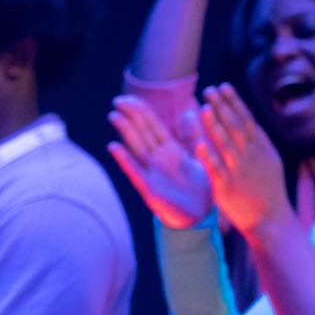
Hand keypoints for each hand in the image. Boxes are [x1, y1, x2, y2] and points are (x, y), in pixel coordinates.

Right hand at [108, 95, 212, 229]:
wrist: (199, 216)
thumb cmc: (198, 188)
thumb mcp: (199, 157)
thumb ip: (192, 135)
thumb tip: (189, 112)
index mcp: (171, 151)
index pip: (153, 125)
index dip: (142, 111)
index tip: (129, 99)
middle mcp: (159, 159)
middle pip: (143, 132)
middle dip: (131, 116)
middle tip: (118, 100)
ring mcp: (152, 172)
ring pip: (137, 147)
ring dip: (126, 132)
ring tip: (114, 116)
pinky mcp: (149, 188)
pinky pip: (135, 171)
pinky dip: (125, 159)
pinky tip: (115, 148)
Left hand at [193, 84, 295, 248]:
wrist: (270, 219)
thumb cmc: (267, 189)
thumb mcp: (269, 161)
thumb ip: (258, 142)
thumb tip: (250, 122)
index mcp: (261, 148)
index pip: (246, 120)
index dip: (234, 102)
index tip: (223, 86)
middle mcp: (251, 156)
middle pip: (235, 127)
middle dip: (222, 107)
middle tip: (210, 89)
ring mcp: (238, 171)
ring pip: (225, 144)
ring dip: (214, 125)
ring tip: (203, 108)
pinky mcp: (226, 187)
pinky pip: (215, 169)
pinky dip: (207, 156)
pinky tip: (198, 143)